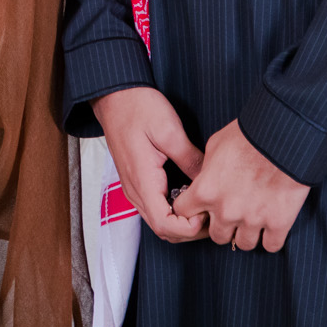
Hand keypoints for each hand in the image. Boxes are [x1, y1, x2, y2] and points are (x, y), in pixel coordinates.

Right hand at [92, 86, 205, 242]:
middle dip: (190, 230)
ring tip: (204, 205)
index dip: (189, 228)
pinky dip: (174, 212)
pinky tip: (189, 195)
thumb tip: (208, 180)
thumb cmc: (137, 107)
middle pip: (163, 230)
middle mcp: (135, 190)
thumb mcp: (169, 129)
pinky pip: (155, 208)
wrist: (113, 97)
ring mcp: (134, 188)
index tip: (206, 211)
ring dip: (182, 223)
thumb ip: (190, 158)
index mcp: (142, 180)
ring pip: (159, 222)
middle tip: (212, 212)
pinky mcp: (137, 182)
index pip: (165, 225)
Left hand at [171, 119, 308, 251]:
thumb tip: (206, 179)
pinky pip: (270, 246)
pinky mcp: (278, 223)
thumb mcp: (216, 145)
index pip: (184, 214)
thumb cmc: (248, 135)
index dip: (193, 210)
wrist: (283, 138)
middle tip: (233, 213)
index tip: (202, 206)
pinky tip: (271, 224)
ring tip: (253, 218)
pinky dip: (271, 238)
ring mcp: (252, 220)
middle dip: (223, 225)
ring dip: (246, 233)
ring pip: (243, 244)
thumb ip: (206, 170)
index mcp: (205, 191)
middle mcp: (226, 211)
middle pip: (217, 236)